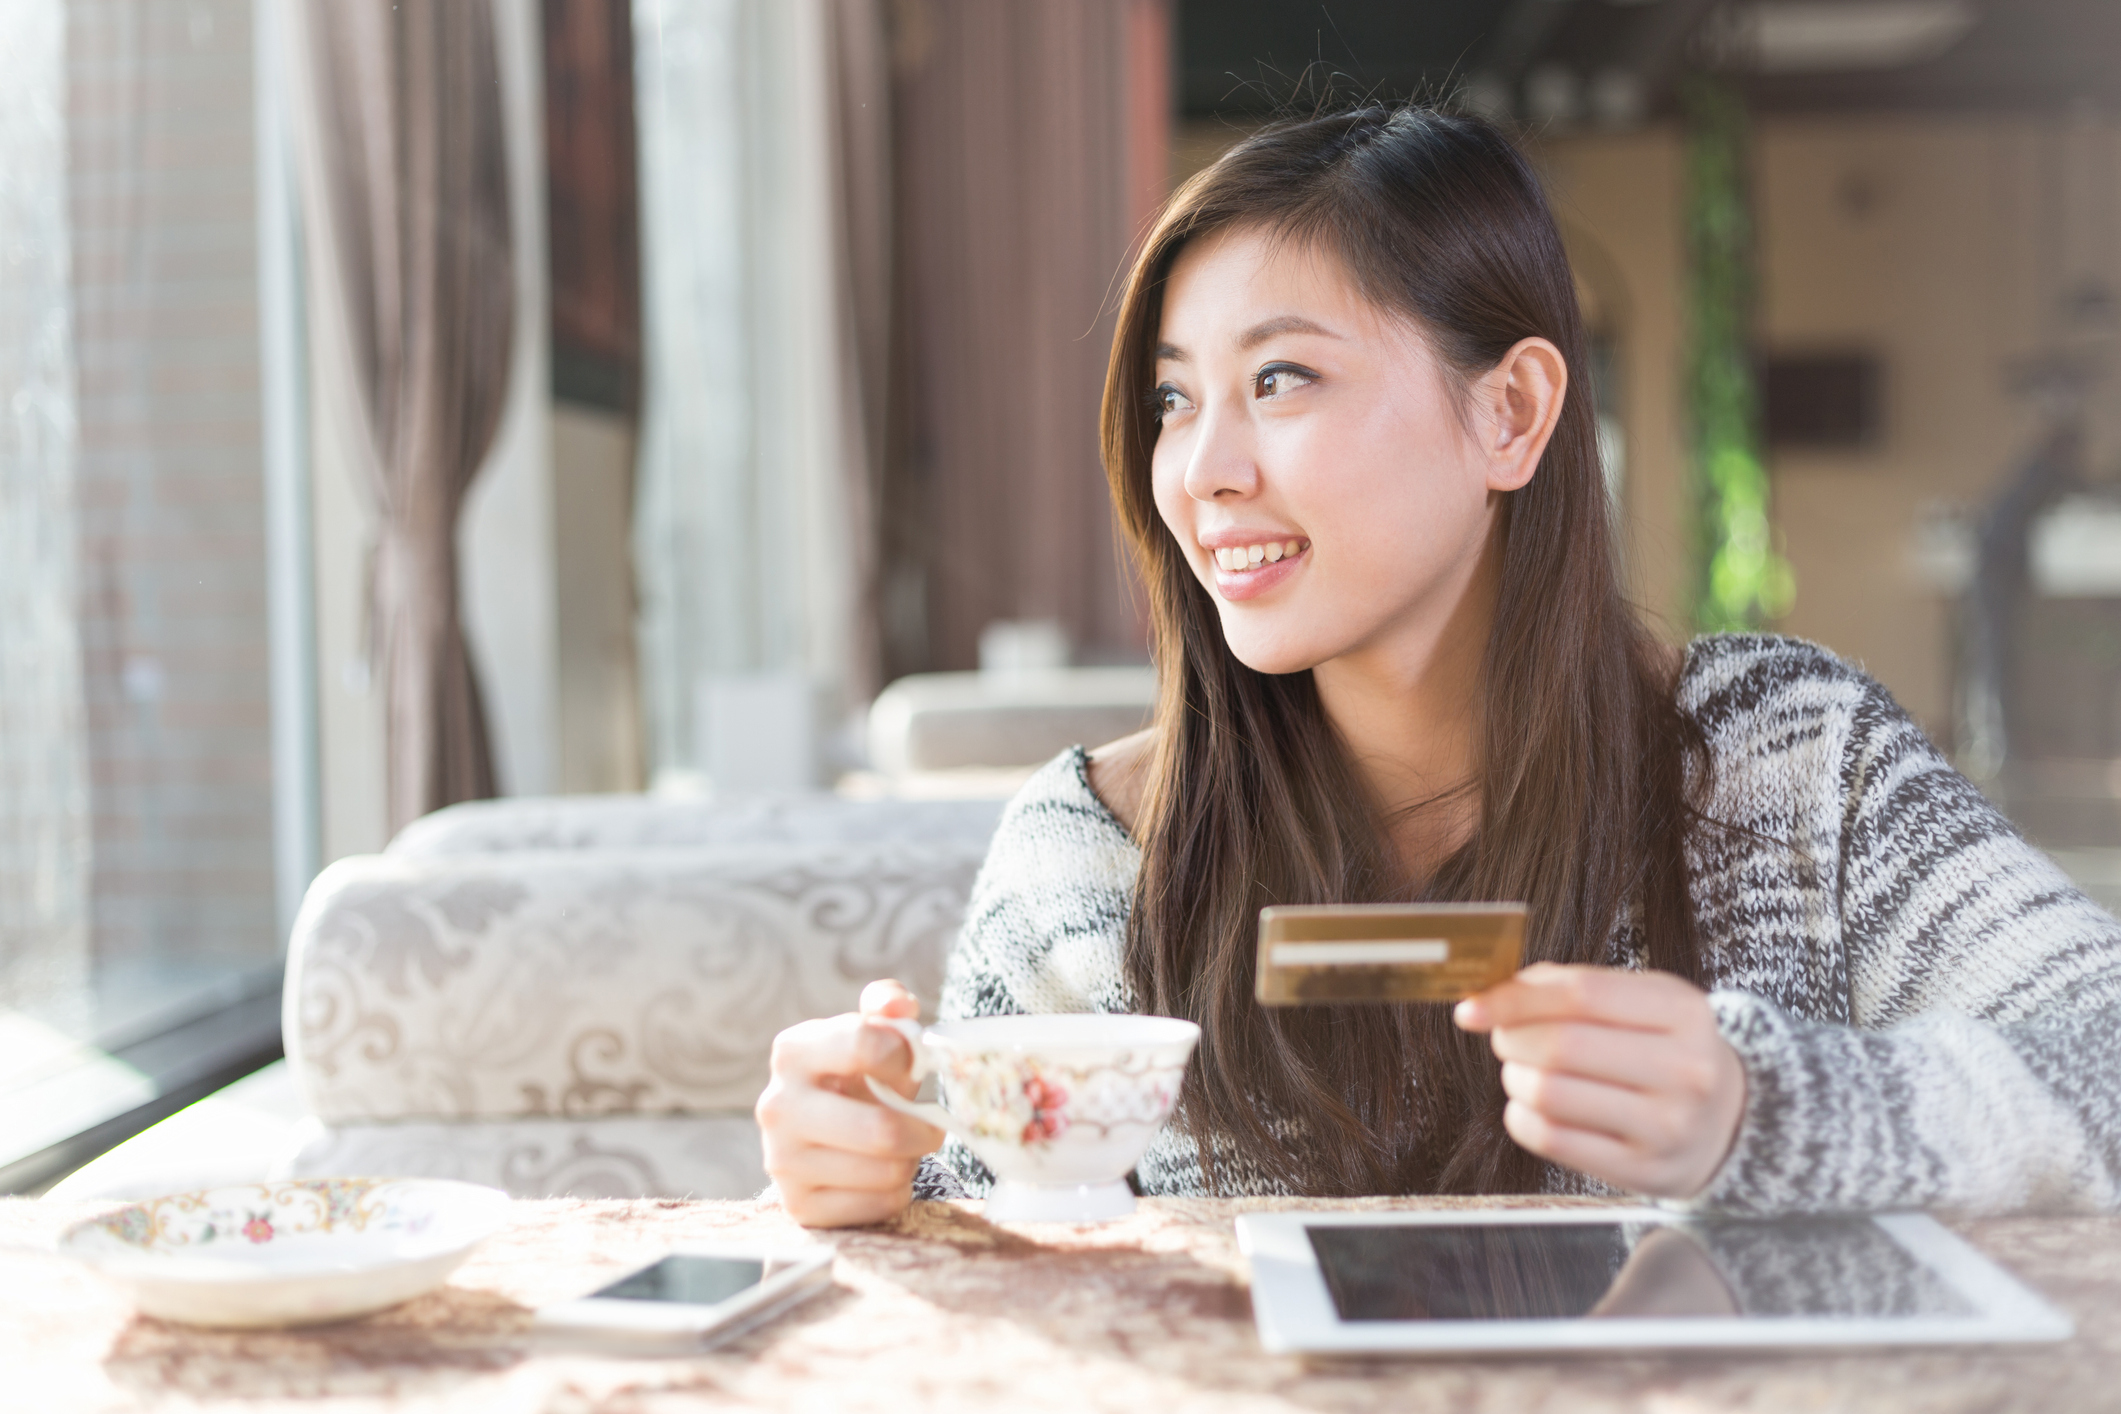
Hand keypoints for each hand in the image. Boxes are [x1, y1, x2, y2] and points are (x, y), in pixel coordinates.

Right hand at [756, 979, 945, 1227]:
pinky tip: (880, 1175)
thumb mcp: (870, 1033)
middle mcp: (776, 1106)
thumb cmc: (856, 1077)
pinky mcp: (799, 1205)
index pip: (867, 1044)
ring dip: (909, 1160)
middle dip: (923, 1128)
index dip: (906, 1056)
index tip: (913, 1065)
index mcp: (793, 1051)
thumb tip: (900, 1006)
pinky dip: (895, 1192)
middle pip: (882, 1130)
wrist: (822, 1137)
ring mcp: (782, 1160)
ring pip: (887, 1171)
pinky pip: (879, 1205)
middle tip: (927, 1124)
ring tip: (898, 1147)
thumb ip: (887, 1006)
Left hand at [1452, 963, 1746, 1199]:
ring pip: (1549, 1095)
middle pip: (1561, 1047)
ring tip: (1523, 1072)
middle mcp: (1685, 1070)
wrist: (1729, 1122)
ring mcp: (1668, 1126)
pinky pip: (1552, 1140)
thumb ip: (1572, 986)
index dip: (1515, 998)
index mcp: (1685, 1012)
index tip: (1471, 1007)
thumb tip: (1495, 991)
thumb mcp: (1643, 1003)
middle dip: (1511, 1039)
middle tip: (1504, 1038)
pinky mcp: (1644, 1171)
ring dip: (1514, 1078)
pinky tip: (1535, 1106)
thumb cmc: (1665, 1051)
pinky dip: (1523, 1118)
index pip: (1582, 994)